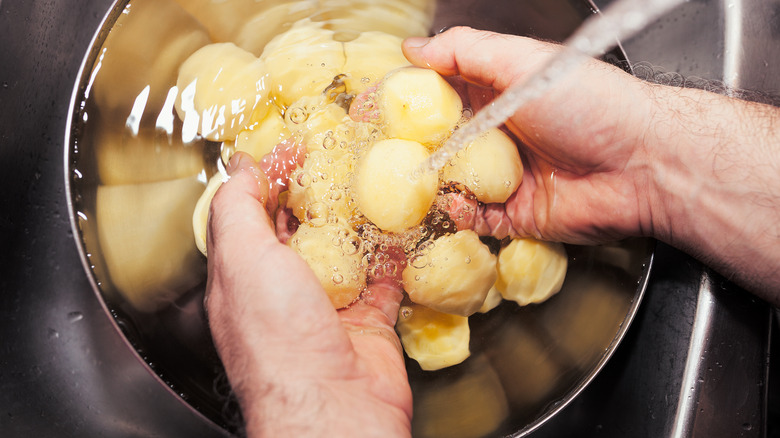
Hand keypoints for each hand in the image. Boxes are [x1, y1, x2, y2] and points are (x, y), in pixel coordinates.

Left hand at [205, 152, 411, 436]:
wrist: (334, 407)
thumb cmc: (279, 338)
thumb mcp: (242, 259)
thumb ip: (237, 209)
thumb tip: (242, 167)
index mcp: (244, 276)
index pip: (253, 214)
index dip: (271, 177)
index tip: (295, 146)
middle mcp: (284, 290)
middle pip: (302, 229)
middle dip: (318, 192)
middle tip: (342, 156)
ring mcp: (328, 306)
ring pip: (345, 250)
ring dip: (359, 219)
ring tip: (376, 180)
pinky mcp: (369, 319)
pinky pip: (383, 277)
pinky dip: (394, 253)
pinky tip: (404, 226)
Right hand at [403, 27, 779, 300]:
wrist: (642, 164)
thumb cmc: (587, 104)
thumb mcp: (520, 63)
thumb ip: (464, 52)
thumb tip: (413, 49)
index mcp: (497, 93)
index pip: (439, 94)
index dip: (405, 100)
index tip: (371, 108)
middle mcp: (499, 134)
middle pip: (440, 142)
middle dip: (408, 148)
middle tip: (374, 154)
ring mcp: (507, 176)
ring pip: (453, 182)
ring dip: (429, 184)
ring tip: (405, 184)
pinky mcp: (517, 215)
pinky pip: (477, 218)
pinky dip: (460, 213)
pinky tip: (452, 204)